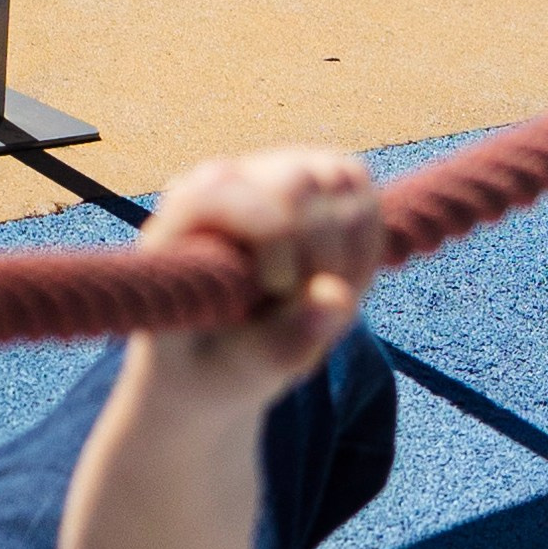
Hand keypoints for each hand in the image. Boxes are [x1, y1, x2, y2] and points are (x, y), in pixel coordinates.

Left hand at [134, 148, 383, 412]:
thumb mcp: (233, 375)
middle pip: (296, 183)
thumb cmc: (211, 367)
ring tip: (324, 306)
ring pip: (339, 181)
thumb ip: (276, 345)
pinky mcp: (314, 179)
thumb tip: (335, 299)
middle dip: (321, 255)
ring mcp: (271, 173)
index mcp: (179, 222)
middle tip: (311, 317)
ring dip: (351, 255)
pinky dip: (368, 241)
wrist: (218, 358)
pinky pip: (360, 188)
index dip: (272, 235)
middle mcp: (223, 182)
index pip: (224, 189)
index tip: (277, 290)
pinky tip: (344, 282)